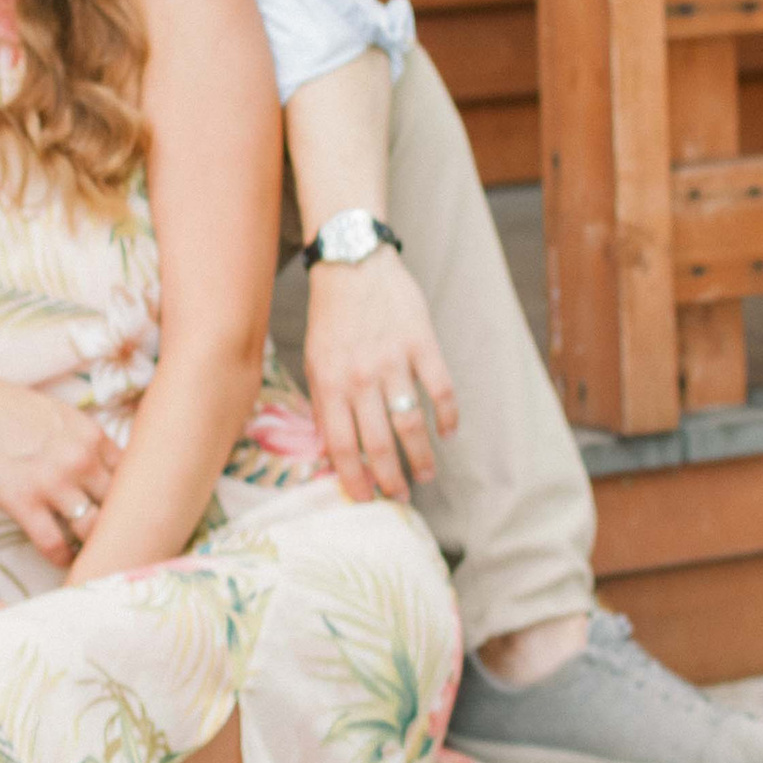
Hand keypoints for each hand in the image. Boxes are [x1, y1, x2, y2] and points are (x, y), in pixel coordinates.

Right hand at [0, 370, 115, 562]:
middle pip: (118, 504)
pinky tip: (62, 559)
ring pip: (92, 528)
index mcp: (93, 437)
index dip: (132, 497)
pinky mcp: (24, 502)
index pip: (132, 475)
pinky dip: (61, 557)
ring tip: (92, 553)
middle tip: (115, 538)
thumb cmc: (11, 408)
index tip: (127, 511)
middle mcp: (81, 460)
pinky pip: (53, 542)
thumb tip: (103, 467)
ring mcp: (54, 482)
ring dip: (93, 545)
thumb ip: (86, 441)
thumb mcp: (63, 415)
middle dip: (118, 524)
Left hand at [304, 252, 458, 503]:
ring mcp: (393, 360)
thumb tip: (332, 450)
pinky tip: (448, 433)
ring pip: (411, 423)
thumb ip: (323, 404)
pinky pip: (440, 389)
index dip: (354, 479)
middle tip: (400, 496)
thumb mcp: (314, 361)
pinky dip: (448, 417)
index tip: (366, 499)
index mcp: (329, 383)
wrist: (353, 263)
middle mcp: (360, 377)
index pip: (341, 446)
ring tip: (425, 476)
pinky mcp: (421, 343)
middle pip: (378, 443)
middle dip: (390, 478)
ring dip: (420, 457)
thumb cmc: (331, 318)